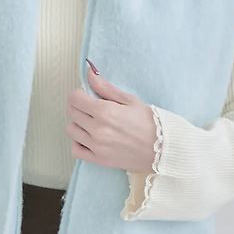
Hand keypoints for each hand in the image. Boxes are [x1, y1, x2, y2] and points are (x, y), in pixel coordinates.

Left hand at [65, 60, 156, 174]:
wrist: (162, 149)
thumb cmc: (149, 123)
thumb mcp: (130, 100)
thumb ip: (106, 88)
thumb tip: (90, 74)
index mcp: (105, 111)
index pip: (75, 98)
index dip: (79, 94)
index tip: (87, 95)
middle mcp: (97, 129)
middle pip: (71, 112)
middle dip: (79, 106)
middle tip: (91, 108)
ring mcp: (97, 146)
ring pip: (71, 130)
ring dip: (78, 124)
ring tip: (91, 124)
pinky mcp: (99, 159)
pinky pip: (76, 150)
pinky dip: (79, 143)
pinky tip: (89, 139)